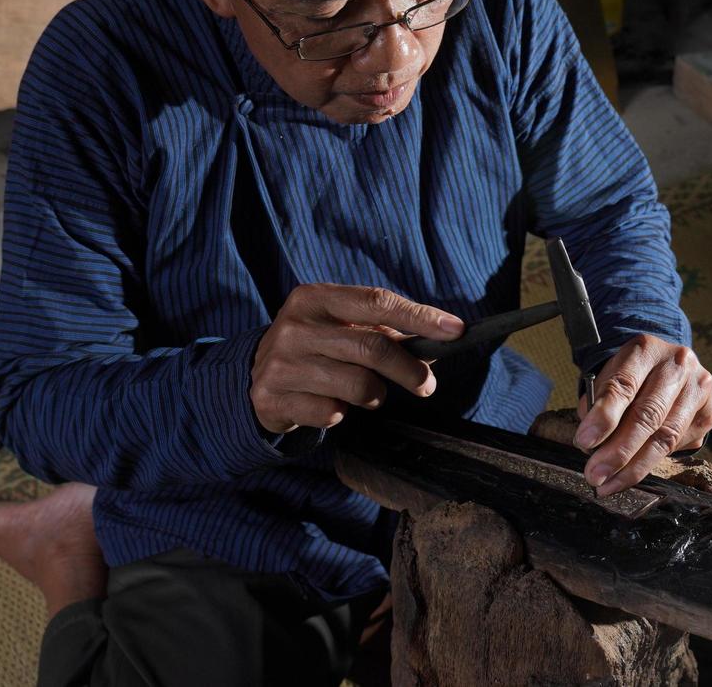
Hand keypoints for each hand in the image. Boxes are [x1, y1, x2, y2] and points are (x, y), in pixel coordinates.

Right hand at [251, 284, 462, 433]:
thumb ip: (382, 328)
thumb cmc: (315, 346)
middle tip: (427, 384)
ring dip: (376, 394)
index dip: (420, 317)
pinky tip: (333, 404)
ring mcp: (281, 363)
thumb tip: (439, 338)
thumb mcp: (339, 326)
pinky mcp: (274, 398)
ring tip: (370, 393)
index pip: (377, 302)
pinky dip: (342, 413)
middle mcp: (295, 327)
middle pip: (373, 347)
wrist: (255, 376)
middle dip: (410, 369)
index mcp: (315, 298)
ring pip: (357, 385)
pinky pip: (332, 412)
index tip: (455, 331)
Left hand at [572, 334, 711, 496]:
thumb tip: (593, 443)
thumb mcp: (610, 375)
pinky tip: (632, 473)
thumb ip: (599, 403)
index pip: (624, 384)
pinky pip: (679, 445)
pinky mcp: (709, 414)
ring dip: (635, 467)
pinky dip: (653, 463)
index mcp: (646, 349)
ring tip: (609, 483)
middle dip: (618, 451)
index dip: (604, 416)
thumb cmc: (632, 374)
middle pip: (648, 415)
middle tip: (595, 474)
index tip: (584, 442)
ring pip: (666, 437)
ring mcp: (699, 389)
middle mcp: (678, 365)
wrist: (668, 365)